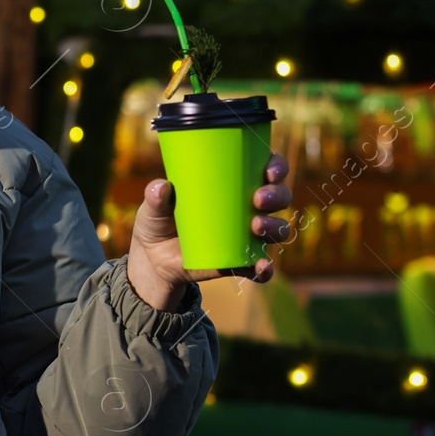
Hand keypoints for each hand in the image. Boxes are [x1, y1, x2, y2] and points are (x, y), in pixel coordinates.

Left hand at [126, 153, 291, 310]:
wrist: (154, 259)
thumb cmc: (159, 220)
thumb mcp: (154, 207)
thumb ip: (155, 197)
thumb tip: (161, 188)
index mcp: (234, 184)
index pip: (266, 168)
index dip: (276, 166)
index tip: (269, 170)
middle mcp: (248, 207)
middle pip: (279, 196)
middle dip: (277, 195)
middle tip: (258, 199)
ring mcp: (247, 236)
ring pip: (277, 229)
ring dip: (275, 227)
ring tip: (256, 226)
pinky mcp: (240, 262)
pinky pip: (261, 268)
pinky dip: (265, 269)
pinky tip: (260, 267)